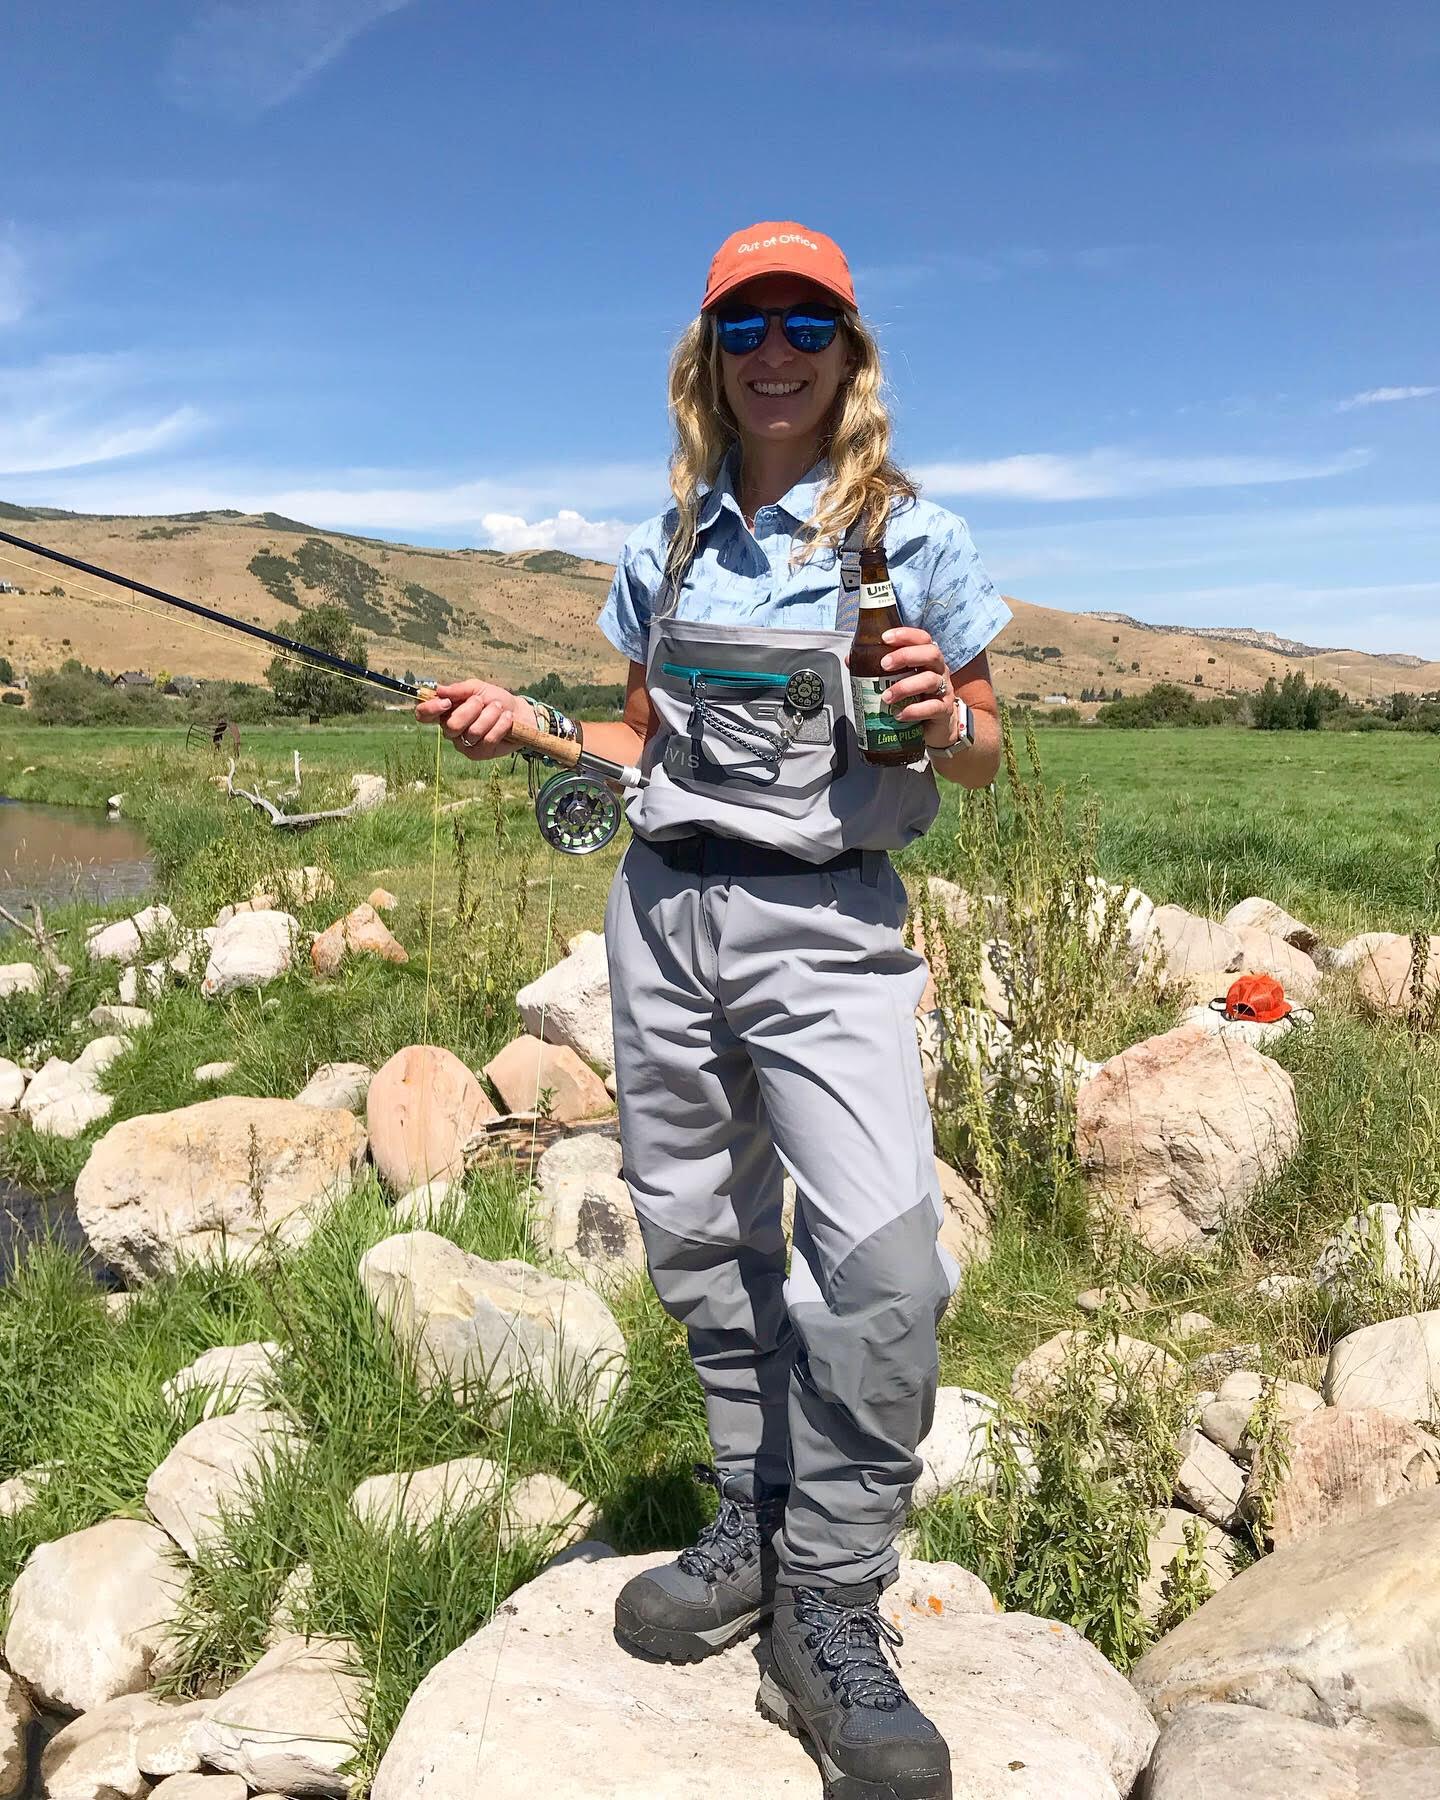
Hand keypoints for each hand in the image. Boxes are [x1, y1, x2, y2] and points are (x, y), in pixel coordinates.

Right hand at [415, 679, 537, 761]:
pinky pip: (488, 739)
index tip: (447, 702)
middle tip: (482, 702)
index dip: (430, 709)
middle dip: (470, 710)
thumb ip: (459, 689)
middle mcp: (451, 731)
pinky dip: (500, 725)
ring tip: (499, 708)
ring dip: (489, 715)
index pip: (424, 715)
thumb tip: (440, 690)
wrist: (519, 713)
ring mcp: (465, 744)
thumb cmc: (494, 700)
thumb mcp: (477, 688)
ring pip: (472, 732)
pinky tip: (507, 719)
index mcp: (445, 713)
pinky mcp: (480, 754)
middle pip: (451, 726)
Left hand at [879, 628, 959, 747]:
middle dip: (905, 656)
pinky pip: (933, 707)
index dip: (906, 635)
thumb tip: (850, 660)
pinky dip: (914, 711)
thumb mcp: (896, 682)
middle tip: (883, 665)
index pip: (922, 639)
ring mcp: (944, 690)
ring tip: (886, 697)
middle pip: (931, 653)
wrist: (933, 729)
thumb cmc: (914, 700)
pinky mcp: (944, 710)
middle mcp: (938, 670)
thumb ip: (876, 669)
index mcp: (926, 659)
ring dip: (904, 687)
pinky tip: (899, 715)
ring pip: (930, 680)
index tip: (885, 638)